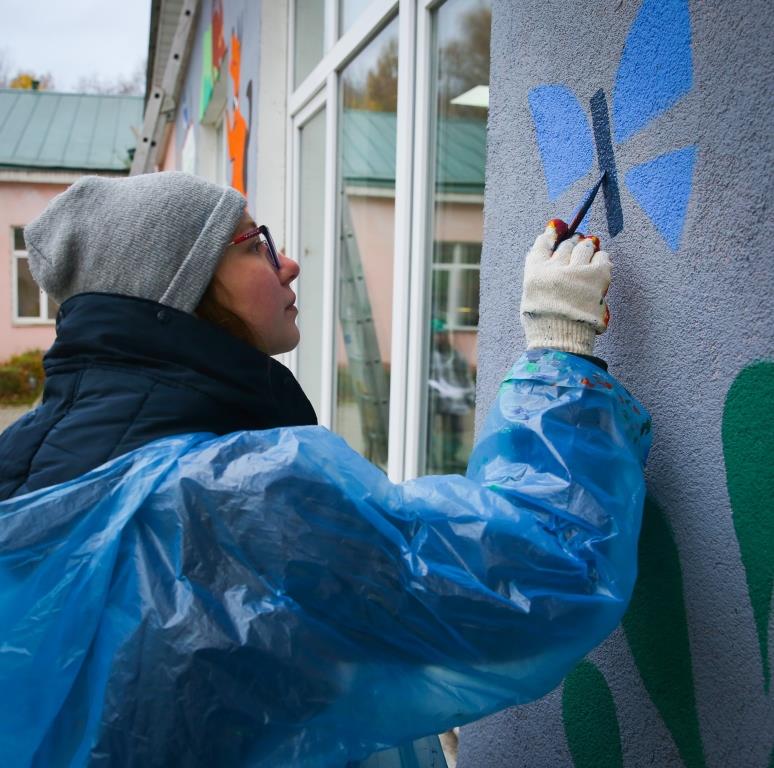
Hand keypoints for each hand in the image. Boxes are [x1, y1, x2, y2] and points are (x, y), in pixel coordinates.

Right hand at [520, 220, 610, 355]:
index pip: (542, 244)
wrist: (561, 341)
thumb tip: (545, 258)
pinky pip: (602, 258)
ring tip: (588, 255)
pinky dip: (601, 259)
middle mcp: (554, 267)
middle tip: (577, 246)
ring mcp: (576, 270)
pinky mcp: (596, 276)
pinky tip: (600, 265)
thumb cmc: (544, 324)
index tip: (556, 230)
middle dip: (572, 245)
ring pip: (585, 247)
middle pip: (566, 245)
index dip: (551, 235)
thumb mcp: (530, 298)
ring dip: (587, 250)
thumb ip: (536, 276)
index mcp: (535, 273)